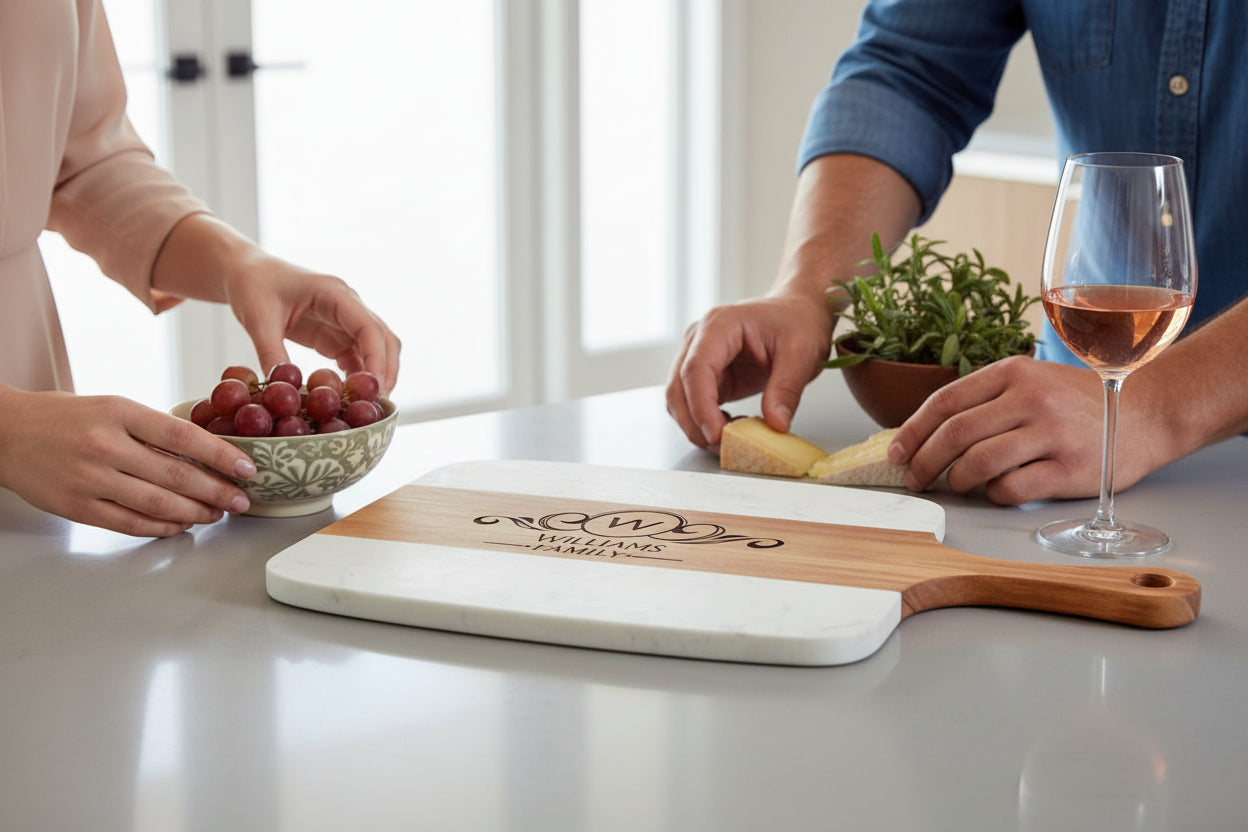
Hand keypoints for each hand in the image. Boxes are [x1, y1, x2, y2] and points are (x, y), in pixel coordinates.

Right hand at [0, 391, 257, 536]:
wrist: (5, 433)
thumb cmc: (65, 417)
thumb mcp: (112, 407)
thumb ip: (152, 429)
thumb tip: (204, 453)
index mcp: (120, 412)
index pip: (183, 436)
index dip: (221, 456)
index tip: (247, 468)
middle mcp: (106, 445)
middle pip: (177, 475)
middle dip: (217, 492)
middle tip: (241, 500)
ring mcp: (90, 478)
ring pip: (158, 504)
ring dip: (195, 512)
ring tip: (216, 513)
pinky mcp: (77, 507)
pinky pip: (130, 524)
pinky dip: (161, 526)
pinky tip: (180, 524)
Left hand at [223, 254, 400, 393]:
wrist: (245, 273)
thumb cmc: (252, 286)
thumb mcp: (258, 321)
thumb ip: (273, 355)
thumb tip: (285, 391)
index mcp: (334, 293)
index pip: (368, 327)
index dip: (376, 358)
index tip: (374, 388)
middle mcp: (347, 305)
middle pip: (383, 339)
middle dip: (384, 370)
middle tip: (377, 403)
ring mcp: (343, 320)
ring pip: (374, 349)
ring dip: (374, 375)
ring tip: (366, 405)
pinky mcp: (334, 334)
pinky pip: (355, 357)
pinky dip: (357, 376)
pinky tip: (349, 396)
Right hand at [666, 294, 834, 448]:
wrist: (800, 309)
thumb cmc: (799, 320)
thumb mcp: (802, 353)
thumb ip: (786, 389)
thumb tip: (775, 425)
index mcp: (720, 326)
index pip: (696, 369)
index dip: (700, 406)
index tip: (716, 435)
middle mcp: (700, 340)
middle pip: (678, 388)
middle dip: (694, 424)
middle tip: (723, 448)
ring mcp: (700, 357)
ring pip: (679, 399)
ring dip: (697, 426)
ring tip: (731, 441)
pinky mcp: (708, 375)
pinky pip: (694, 404)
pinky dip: (706, 422)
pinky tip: (732, 429)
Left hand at [886, 356, 1158, 504]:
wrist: (1150, 413)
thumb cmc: (1080, 402)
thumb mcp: (1032, 381)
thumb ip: (987, 399)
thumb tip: (926, 433)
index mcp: (1013, 372)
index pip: (945, 401)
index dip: (913, 430)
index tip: (895, 453)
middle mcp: (1031, 398)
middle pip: (955, 434)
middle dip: (923, 461)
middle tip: (913, 478)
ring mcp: (1052, 433)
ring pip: (977, 463)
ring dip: (954, 480)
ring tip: (953, 485)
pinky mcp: (1069, 469)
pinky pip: (1010, 488)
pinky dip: (992, 495)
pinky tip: (995, 491)